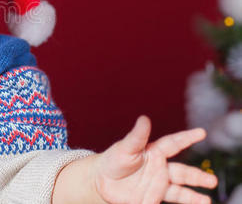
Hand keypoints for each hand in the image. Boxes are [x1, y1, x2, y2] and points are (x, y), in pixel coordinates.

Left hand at [94, 115, 217, 203]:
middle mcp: (160, 168)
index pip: (173, 143)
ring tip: (206, 200)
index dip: (187, 138)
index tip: (202, 132)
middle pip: (183, 172)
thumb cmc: (112, 160)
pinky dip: (183, 203)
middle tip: (212, 180)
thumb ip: (136, 136)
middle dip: (197, 176)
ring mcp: (158, 184)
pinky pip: (170, 202)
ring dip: (193, 196)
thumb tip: (144, 118)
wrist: (102, 181)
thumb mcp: (124, 148)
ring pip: (180, 191)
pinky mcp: (153, 198)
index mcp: (154, 152)